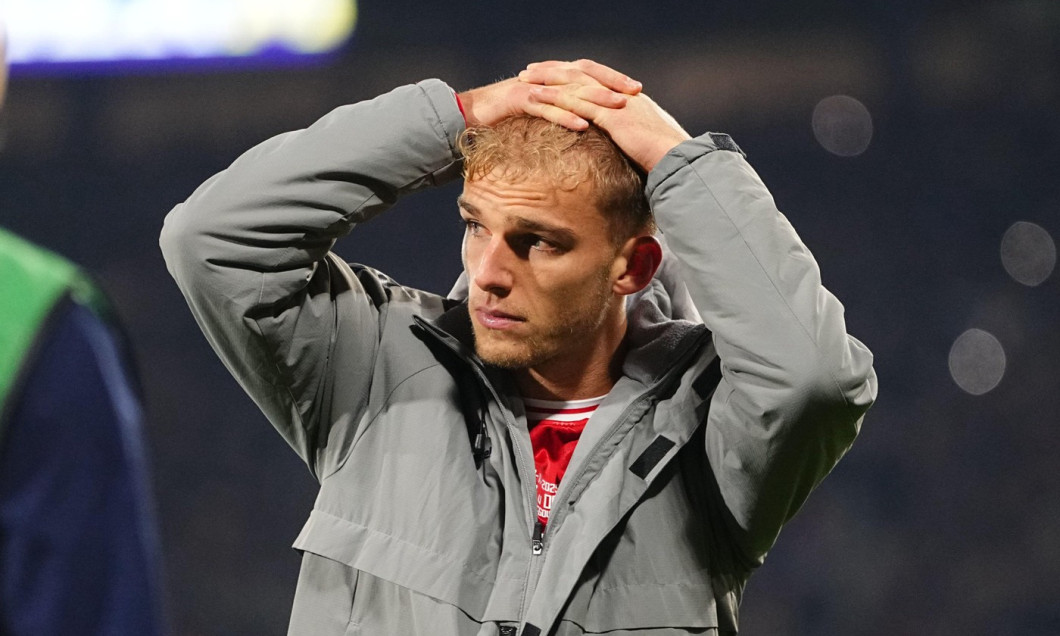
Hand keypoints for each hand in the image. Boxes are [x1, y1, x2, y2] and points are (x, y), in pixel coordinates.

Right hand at [457, 59, 641, 130]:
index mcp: (553, 79)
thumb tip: (585, 123)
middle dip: (610, 84)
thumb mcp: (538, 114)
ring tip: (617, 108)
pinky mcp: (519, 101)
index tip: (636, 90)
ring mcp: (533, 88)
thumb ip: (559, 112)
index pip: (588, 73)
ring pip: (569, 92)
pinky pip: (546, 109)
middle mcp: (546, 79)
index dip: (612, 79)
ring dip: (595, 100)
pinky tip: (583, 126)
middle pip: (584, 77)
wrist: (468, 114)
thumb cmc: (504, 118)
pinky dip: (565, 117)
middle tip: (634, 94)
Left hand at [519, 61, 690, 171]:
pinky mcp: (611, 116)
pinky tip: (535, 98)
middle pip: (582, 72)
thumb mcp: (647, 144)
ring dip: (548, 79)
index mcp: (629, 98)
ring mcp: (616, 102)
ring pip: (575, 82)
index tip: (553, 75)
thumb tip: (625, 147)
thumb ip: (632, 139)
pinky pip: (576, 101)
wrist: (679, 160)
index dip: (572, 75)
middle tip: (531, 70)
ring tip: (525, 79)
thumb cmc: (666, 159)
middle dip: (554, 69)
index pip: (596, 78)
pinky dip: (554, 97)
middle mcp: (621, 93)